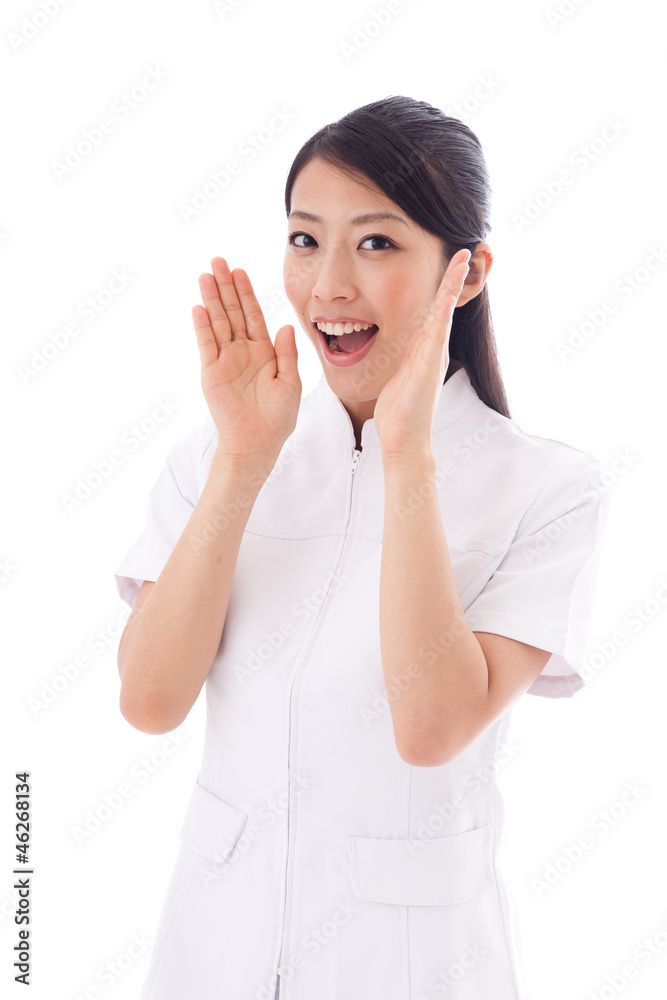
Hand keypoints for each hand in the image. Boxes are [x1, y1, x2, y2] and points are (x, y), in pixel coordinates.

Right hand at [193, 257, 301, 468]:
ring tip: (205, 275)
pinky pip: (206, 345)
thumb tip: (286, 326)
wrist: (257, 443)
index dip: (246, 293)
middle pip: (232, 312)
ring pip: (218, 323)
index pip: (253, 315)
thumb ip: (287, 355)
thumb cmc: (277, 418)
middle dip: (226, 286)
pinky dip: (203, 327)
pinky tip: (200, 308)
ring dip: (212, 299)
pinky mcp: (211, 373)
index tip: (240, 271)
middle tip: (218, 261)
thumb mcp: (290, 383)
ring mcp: (225, 360)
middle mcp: (242, 351)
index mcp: (264, 352)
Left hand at [373, 249, 470, 458]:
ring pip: (445, 313)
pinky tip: (447, 295)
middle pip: (445, 305)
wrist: (403, 439)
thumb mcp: (399, 374)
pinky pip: (437, 333)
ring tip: (462, 259)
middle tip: (465, 249)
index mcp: (425, 349)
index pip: (435, 310)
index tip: (450, 262)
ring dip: (453, 285)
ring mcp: (434, 357)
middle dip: (454, 277)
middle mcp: (434, 349)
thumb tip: (399, 344)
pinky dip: (443, 312)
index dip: (442, 286)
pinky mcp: (430, 366)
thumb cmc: (399, 412)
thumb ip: (403, 357)